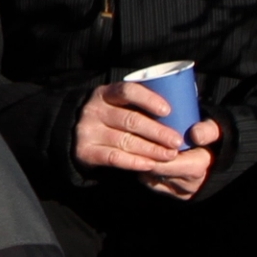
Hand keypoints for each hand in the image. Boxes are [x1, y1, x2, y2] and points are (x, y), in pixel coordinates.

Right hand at [76, 81, 220, 198]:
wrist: (75, 137)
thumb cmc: (110, 118)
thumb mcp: (118, 104)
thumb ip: (139, 104)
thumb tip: (182, 105)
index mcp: (105, 93)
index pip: (128, 91)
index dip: (149, 99)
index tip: (169, 111)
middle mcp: (94, 110)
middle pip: (130, 120)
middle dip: (158, 131)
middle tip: (177, 141)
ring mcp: (88, 131)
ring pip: (125, 140)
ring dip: (151, 150)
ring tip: (170, 155)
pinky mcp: (85, 151)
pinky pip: (114, 158)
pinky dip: (134, 162)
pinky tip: (150, 165)